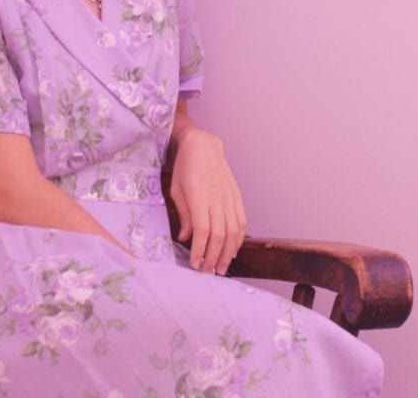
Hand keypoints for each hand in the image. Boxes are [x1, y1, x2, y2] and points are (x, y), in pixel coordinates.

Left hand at [169, 124, 246, 275]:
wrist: (203, 145)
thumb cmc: (185, 167)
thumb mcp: (176, 189)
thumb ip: (183, 214)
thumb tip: (185, 238)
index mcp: (199, 195)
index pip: (203, 230)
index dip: (200, 250)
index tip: (194, 264)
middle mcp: (217, 197)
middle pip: (219, 235)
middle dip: (213, 257)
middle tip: (207, 272)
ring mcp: (229, 197)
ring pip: (233, 231)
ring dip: (228, 253)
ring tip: (221, 268)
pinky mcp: (237, 196)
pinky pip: (242, 221)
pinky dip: (239, 239)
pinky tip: (233, 250)